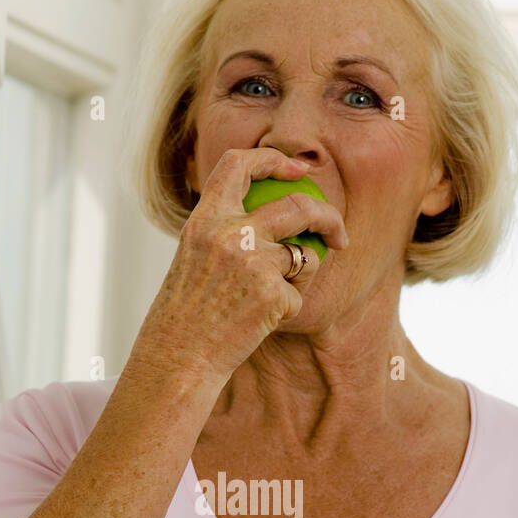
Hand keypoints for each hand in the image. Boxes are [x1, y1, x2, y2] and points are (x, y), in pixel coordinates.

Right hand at [129, 147, 347, 389]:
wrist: (179, 357)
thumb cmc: (186, 314)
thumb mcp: (194, 258)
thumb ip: (225, 232)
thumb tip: (273, 215)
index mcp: (205, 219)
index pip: (238, 165)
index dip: (272, 160)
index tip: (297, 170)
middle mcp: (230, 233)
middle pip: (297, 205)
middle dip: (328, 216)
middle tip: (339, 235)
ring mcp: (253, 262)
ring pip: (305, 255)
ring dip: (304, 275)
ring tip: (276, 298)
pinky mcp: (272, 294)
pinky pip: (297, 296)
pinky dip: (286, 310)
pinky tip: (258, 323)